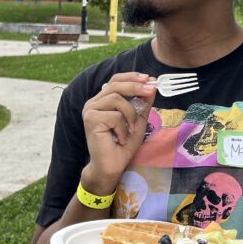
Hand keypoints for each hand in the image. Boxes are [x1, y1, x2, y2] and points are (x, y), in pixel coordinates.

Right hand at [81, 73, 156, 190]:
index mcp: (102, 100)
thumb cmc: (122, 145)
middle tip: (151, 90)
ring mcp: (90, 110)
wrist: (111, 167)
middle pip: (116, 85)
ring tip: (131, 129)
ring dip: (130, 115)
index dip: (132, 77)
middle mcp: (93, 103)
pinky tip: (120, 138)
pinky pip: (115, 116)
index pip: (115, 80)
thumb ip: (143, 104)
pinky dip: (123, 128)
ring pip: (117, 99)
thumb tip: (152, 85)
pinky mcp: (91, 120)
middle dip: (136, 86)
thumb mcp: (138, 120)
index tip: (149, 79)